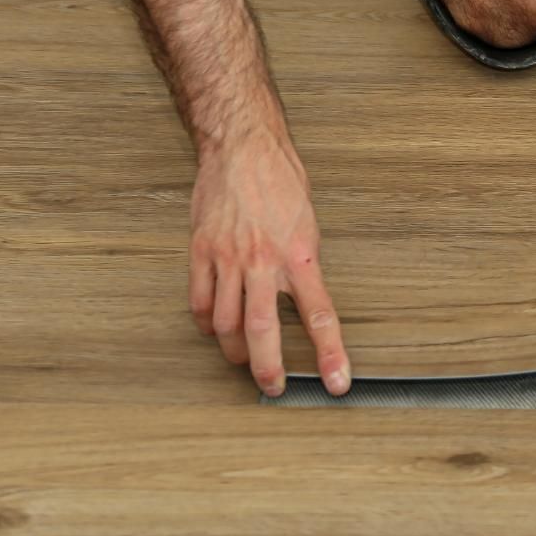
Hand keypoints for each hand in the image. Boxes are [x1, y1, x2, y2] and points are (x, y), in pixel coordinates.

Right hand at [188, 128, 350, 396]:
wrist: (242, 148)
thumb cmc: (280, 180)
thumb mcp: (309, 224)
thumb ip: (304, 264)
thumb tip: (304, 296)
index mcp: (300, 255)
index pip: (319, 316)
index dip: (329, 354)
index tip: (335, 383)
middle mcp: (263, 261)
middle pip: (261, 331)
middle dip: (268, 368)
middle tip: (273, 387)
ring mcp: (228, 258)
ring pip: (226, 323)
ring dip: (234, 349)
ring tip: (243, 358)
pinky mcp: (201, 252)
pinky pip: (199, 302)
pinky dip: (207, 323)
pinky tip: (215, 328)